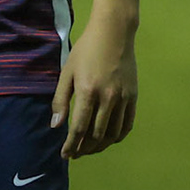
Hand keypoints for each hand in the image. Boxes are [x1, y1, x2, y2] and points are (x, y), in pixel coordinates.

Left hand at [51, 18, 137, 159]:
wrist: (114, 34)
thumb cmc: (86, 50)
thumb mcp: (67, 72)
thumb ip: (60, 99)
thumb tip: (55, 126)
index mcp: (87, 91)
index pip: (78, 128)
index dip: (71, 145)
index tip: (65, 155)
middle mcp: (107, 98)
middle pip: (96, 135)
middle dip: (84, 149)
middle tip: (76, 153)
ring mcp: (123, 99)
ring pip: (113, 133)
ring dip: (100, 146)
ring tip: (89, 149)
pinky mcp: (133, 97)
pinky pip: (127, 125)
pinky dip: (117, 137)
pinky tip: (108, 140)